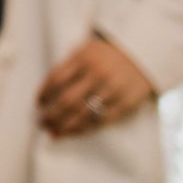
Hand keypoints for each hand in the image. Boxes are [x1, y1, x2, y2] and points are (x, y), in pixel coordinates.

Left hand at [37, 35, 156, 137]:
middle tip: (41, 123)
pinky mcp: (126, 103)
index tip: (38, 103)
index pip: (56, 78)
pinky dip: (85, 128)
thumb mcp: (87, 49)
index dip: (44, 93)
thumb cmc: (108, 54)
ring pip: (84, 113)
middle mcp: (97, 74)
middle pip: (68, 99)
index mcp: (83, 57)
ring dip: (66, 125)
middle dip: (52, 114)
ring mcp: (112, 90)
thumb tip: (48, 90)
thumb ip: (70, 65)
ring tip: (53, 133)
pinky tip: (73, 132)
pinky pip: (102, 120)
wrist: (144, 55)